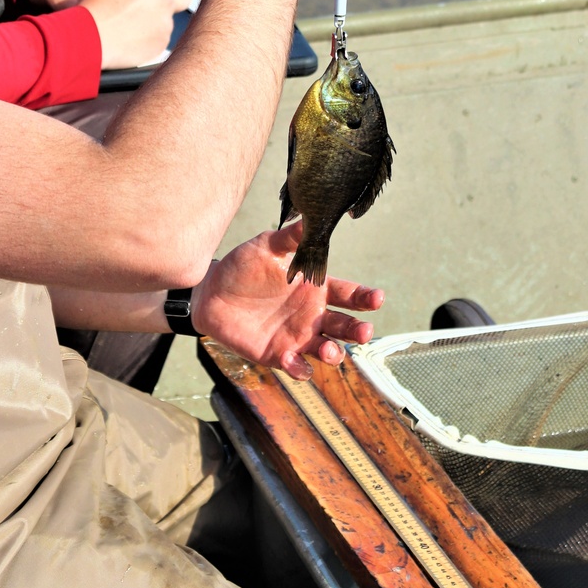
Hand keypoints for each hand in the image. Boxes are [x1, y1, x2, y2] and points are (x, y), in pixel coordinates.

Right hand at [80, 0, 192, 68]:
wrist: (89, 35)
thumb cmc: (96, 3)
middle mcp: (164, 1)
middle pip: (181, 1)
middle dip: (169, 5)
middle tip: (150, 13)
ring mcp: (164, 24)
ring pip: (165, 23)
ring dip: (153, 24)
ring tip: (127, 29)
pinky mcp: (160, 45)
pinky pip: (157, 41)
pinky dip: (146, 41)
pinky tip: (127, 41)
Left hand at [191, 222, 382, 379]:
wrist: (211, 291)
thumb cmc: (242, 266)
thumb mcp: (266, 247)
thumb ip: (289, 238)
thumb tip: (309, 219)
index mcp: (314, 288)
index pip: (347, 294)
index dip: (363, 298)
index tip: (376, 298)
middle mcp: (312, 315)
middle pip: (343, 326)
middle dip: (356, 330)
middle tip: (363, 331)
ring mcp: (297, 337)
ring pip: (326, 350)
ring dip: (332, 353)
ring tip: (330, 350)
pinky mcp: (278, 355)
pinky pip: (297, 367)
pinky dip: (300, 368)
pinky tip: (295, 361)